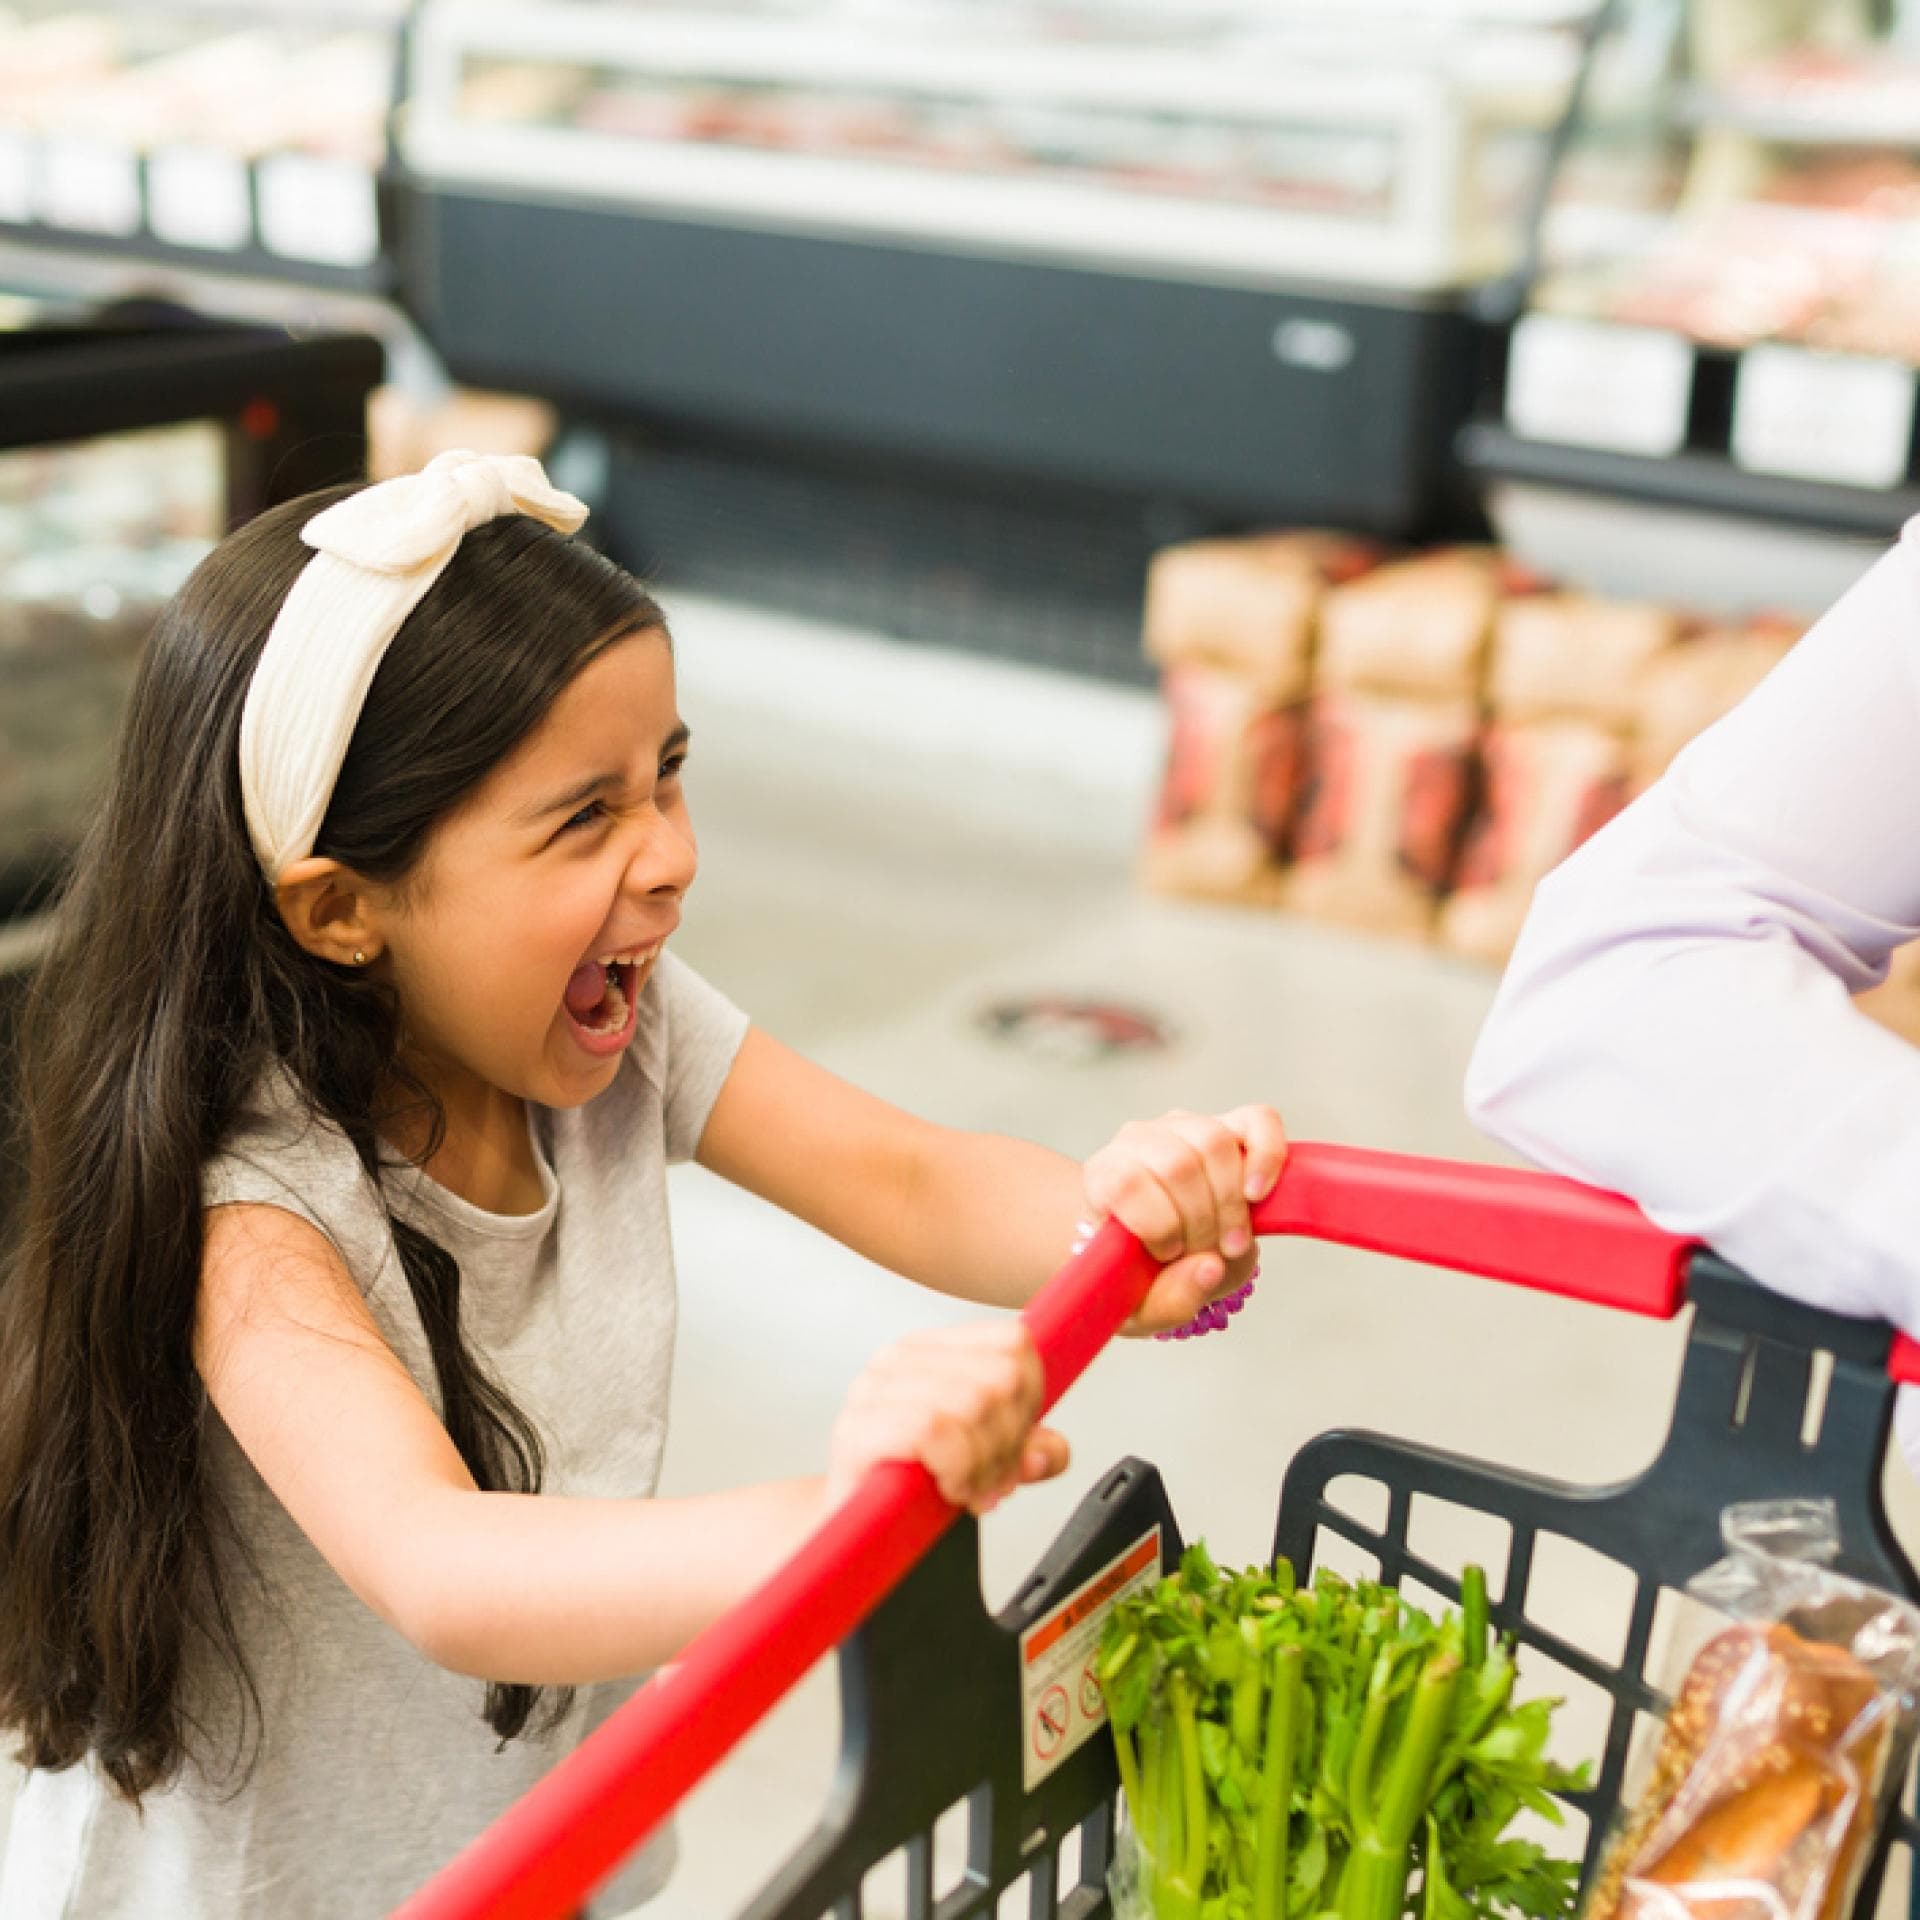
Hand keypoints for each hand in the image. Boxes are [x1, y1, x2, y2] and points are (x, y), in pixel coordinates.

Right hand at [827, 1322, 1069, 1516]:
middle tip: (988, 1477)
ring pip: (974, 1403)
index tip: (1011, 1443)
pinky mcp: (859, 1428)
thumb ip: (1025, 1450)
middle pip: (1003, 1377)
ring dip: (984, 1463)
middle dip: (1009, 1441)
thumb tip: (1050, 1451)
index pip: (1014, 1342)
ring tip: (967, 1488)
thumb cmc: (911, 1489)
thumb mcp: (984, 1462)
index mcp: (933, 1350)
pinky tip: (947, 1489)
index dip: (1030, 1400)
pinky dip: (956, 1468)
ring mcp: (875, 1389)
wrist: (849, 1535)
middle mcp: (901, 1358)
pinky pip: (933, 1429)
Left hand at [1081, 1105, 1288, 1334]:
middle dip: (1203, 1224)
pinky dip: (1267, 1157)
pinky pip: (1258, 1121)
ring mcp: (1185, 1127)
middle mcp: (1138, 1140)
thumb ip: (1168, 1300)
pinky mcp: (1229, 1125)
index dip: (1159, 1225)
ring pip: (1215, 1142)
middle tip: (1209, 1256)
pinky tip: (1258, 1194)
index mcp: (1103, 1177)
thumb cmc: (1139, 1272)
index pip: (1127, 1181)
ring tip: (1231, 1241)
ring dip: (1233, 1204)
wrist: (1153, 1246)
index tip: (1169, 1255)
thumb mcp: (1140, 1306)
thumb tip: (1210, 1266)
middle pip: (1178, 1165)